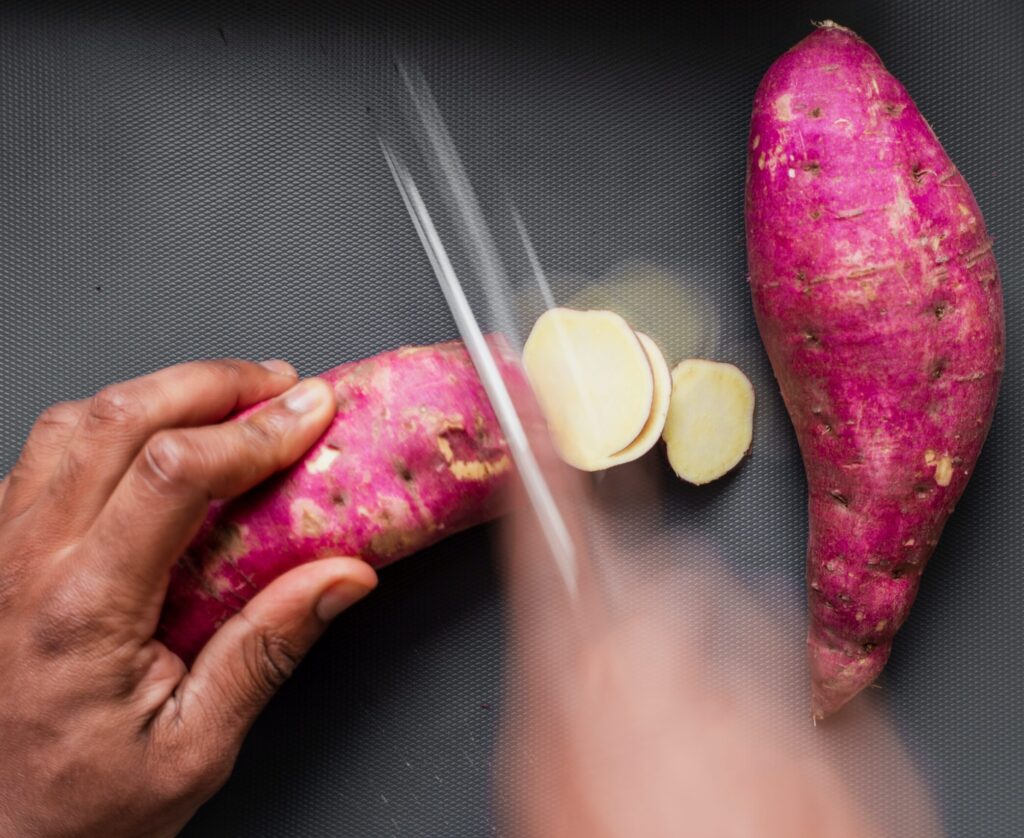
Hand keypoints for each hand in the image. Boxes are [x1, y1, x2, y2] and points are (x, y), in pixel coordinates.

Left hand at [0, 359, 377, 836]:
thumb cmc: (75, 808)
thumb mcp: (194, 747)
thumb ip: (268, 649)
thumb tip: (341, 577)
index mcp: (82, 608)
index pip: (173, 472)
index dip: (255, 428)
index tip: (310, 412)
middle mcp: (25, 563)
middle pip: (121, 418)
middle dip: (215, 383)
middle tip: (279, 385)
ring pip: (74, 422)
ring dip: (159, 393)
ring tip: (224, 400)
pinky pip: (45, 454)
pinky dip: (111, 424)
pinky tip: (154, 441)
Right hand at [497, 451, 936, 836]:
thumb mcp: (543, 786)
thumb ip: (547, 694)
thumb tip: (557, 642)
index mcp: (583, 679)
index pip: (554, 535)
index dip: (541, 457)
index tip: (534, 398)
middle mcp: (679, 664)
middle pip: (658, 571)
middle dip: (646, 593)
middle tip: (634, 665)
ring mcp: (770, 694)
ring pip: (736, 617)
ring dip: (712, 648)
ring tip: (700, 739)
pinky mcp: (844, 733)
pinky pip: (802, 680)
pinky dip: (778, 704)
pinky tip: (760, 778)